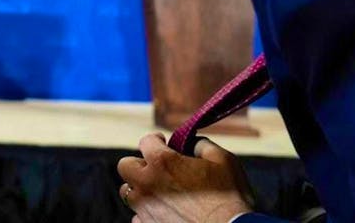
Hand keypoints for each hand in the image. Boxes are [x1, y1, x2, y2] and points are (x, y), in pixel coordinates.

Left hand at [117, 133, 255, 222]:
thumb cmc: (229, 198)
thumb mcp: (222, 160)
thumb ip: (201, 144)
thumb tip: (191, 143)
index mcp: (162, 162)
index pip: (145, 141)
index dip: (155, 140)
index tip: (162, 142)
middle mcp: (146, 184)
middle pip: (125, 166)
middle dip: (139, 164)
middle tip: (156, 168)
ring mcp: (145, 208)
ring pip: (129, 193)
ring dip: (141, 189)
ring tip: (160, 192)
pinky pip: (138, 217)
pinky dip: (148, 213)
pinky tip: (165, 213)